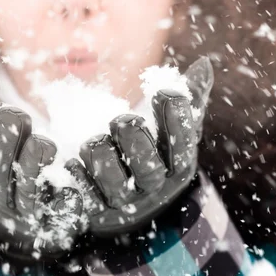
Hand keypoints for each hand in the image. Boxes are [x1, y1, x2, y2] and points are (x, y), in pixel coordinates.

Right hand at [0, 76, 82, 260]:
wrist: (36, 219)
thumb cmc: (7, 168)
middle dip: (2, 139)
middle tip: (13, 113)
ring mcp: (19, 209)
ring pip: (20, 186)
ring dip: (28, 158)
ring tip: (38, 137)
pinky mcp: (47, 214)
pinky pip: (49, 199)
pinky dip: (52, 178)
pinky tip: (57, 157)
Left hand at [67, 57, 213, 236]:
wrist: (135, 206)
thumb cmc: (156, 152)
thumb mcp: (175, 128)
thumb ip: (189, 98)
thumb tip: (204, 64)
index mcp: (177, 165)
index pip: (182, 145)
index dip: (176, 119)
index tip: (165, 92)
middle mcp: (153, 186)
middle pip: (147, 168)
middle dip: (134, 139)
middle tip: (123, 120)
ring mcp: (125, 202)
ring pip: (114, 183)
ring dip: (103, 157)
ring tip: (94, 141)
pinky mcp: (97, 212)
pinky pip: (86, 199)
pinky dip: (78, 179)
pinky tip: (71, 162)